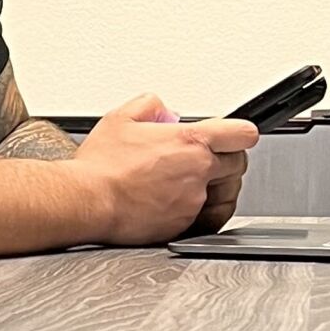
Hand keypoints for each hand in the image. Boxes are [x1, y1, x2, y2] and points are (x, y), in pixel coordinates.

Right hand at [75, 94, 259, 246]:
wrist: (88, 200)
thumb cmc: (100, 166)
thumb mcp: (120, 118)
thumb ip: (148, 105)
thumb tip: (162, 109)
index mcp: (189, 141)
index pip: (242, 134)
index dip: (240, 133)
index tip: (236, 136)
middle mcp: (198, 171)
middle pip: (238, 164)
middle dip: (226, 160)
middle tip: (206, 159)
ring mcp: (193, 200)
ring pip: (227, 193)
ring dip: (219, 186)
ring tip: (196, 183)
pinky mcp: (185, 224)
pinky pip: (212, 218)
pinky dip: (208, 212)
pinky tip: (194, 205)